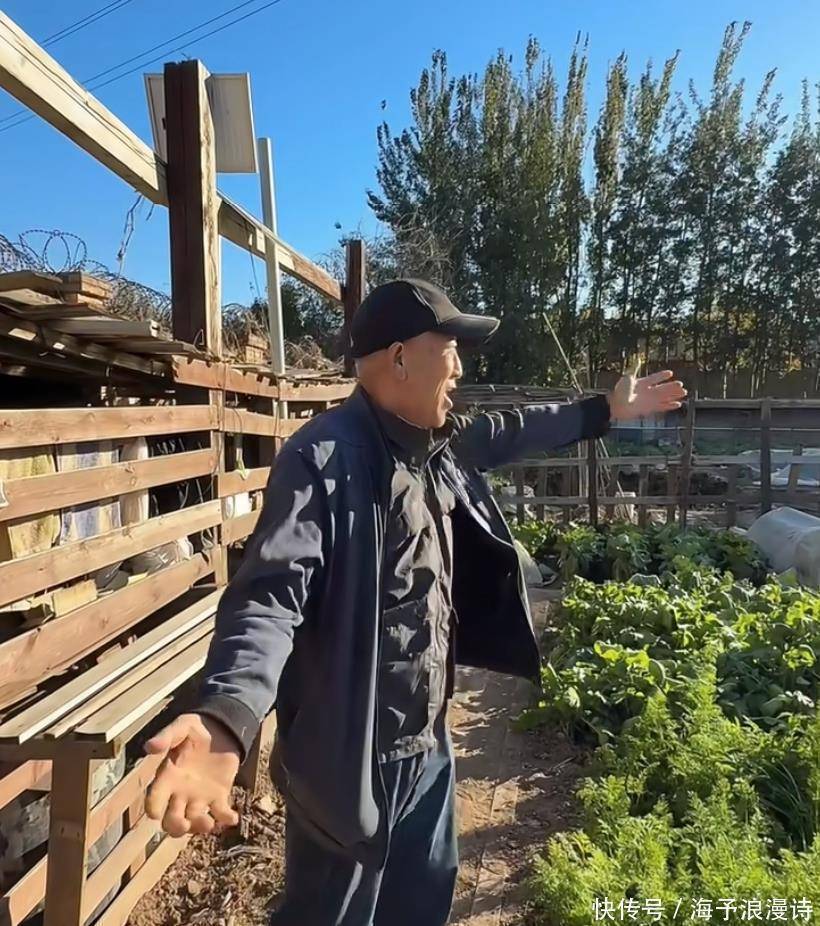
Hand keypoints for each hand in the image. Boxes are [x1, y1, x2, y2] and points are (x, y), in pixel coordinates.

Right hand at [144, 713, 240, 836]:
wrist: (220, 731)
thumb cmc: (195, 730)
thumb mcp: (181, 727)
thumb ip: (167, 736)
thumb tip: (150, 747)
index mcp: (167, 778)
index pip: (155, 800)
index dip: (153, 808)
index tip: (155, 813)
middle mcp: (180, 793)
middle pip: (171, 820)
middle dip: (176, 827)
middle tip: (184, 824)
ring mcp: (199, 798)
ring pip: (194, 822)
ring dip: (200, 826)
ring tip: (208, 822)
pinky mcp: (219, 797)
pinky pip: (221, 814)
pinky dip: (226, 819)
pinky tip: (232, 817)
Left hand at [608, 369, 686, 420]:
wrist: (616, 406)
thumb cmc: (620, 392)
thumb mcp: (627, 378)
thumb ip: (635, 369)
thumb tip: (638, 358)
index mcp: (641, 383)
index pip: (654, 378)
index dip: (661, 376)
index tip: (670, 373)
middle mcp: (646, 392)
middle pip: (662, 388)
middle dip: (671, 387)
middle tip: (681, 384)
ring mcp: (648, 400)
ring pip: (664, 397)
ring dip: (673, 395)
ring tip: (684, 393)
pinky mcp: (649, 409)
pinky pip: (662, 407)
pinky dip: (670, 406)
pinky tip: (678, 404)